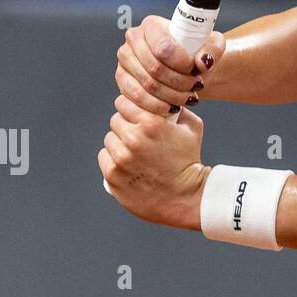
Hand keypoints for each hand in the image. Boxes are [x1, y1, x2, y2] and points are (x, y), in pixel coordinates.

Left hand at [99, 93, 208, 229]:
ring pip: (109, 139)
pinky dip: (113, 158)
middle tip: (138, 135)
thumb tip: (166, 100)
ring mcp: (121, 158)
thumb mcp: (192, 128)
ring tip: (134, 151)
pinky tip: (126, 162)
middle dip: (126, 125)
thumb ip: (178, 109)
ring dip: (119, 142)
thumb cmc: (189, 161)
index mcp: (151, 123)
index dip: (130, 107)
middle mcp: (133, 139)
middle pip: (115, 120)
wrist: (185, 196)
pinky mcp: (112, 175)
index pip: (124, 102)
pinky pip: (104, 156)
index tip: (136, 114)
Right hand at [116, 14, 224, 115]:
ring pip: (147, 85)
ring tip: (189, 98)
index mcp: (152, 25)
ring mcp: (125, 59)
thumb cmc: (196, 52)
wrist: (186, 66)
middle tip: (196, 87)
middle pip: (155, 69)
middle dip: (180, 83)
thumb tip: (203, 61)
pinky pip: (136, 97)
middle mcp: (133, 38)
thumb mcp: (212, 45)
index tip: (196, 70)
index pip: (164, 48)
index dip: (182, 64)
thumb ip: (213, 49)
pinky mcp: (122, 78)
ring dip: (172, 96)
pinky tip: (172, 106)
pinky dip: (157, 106)